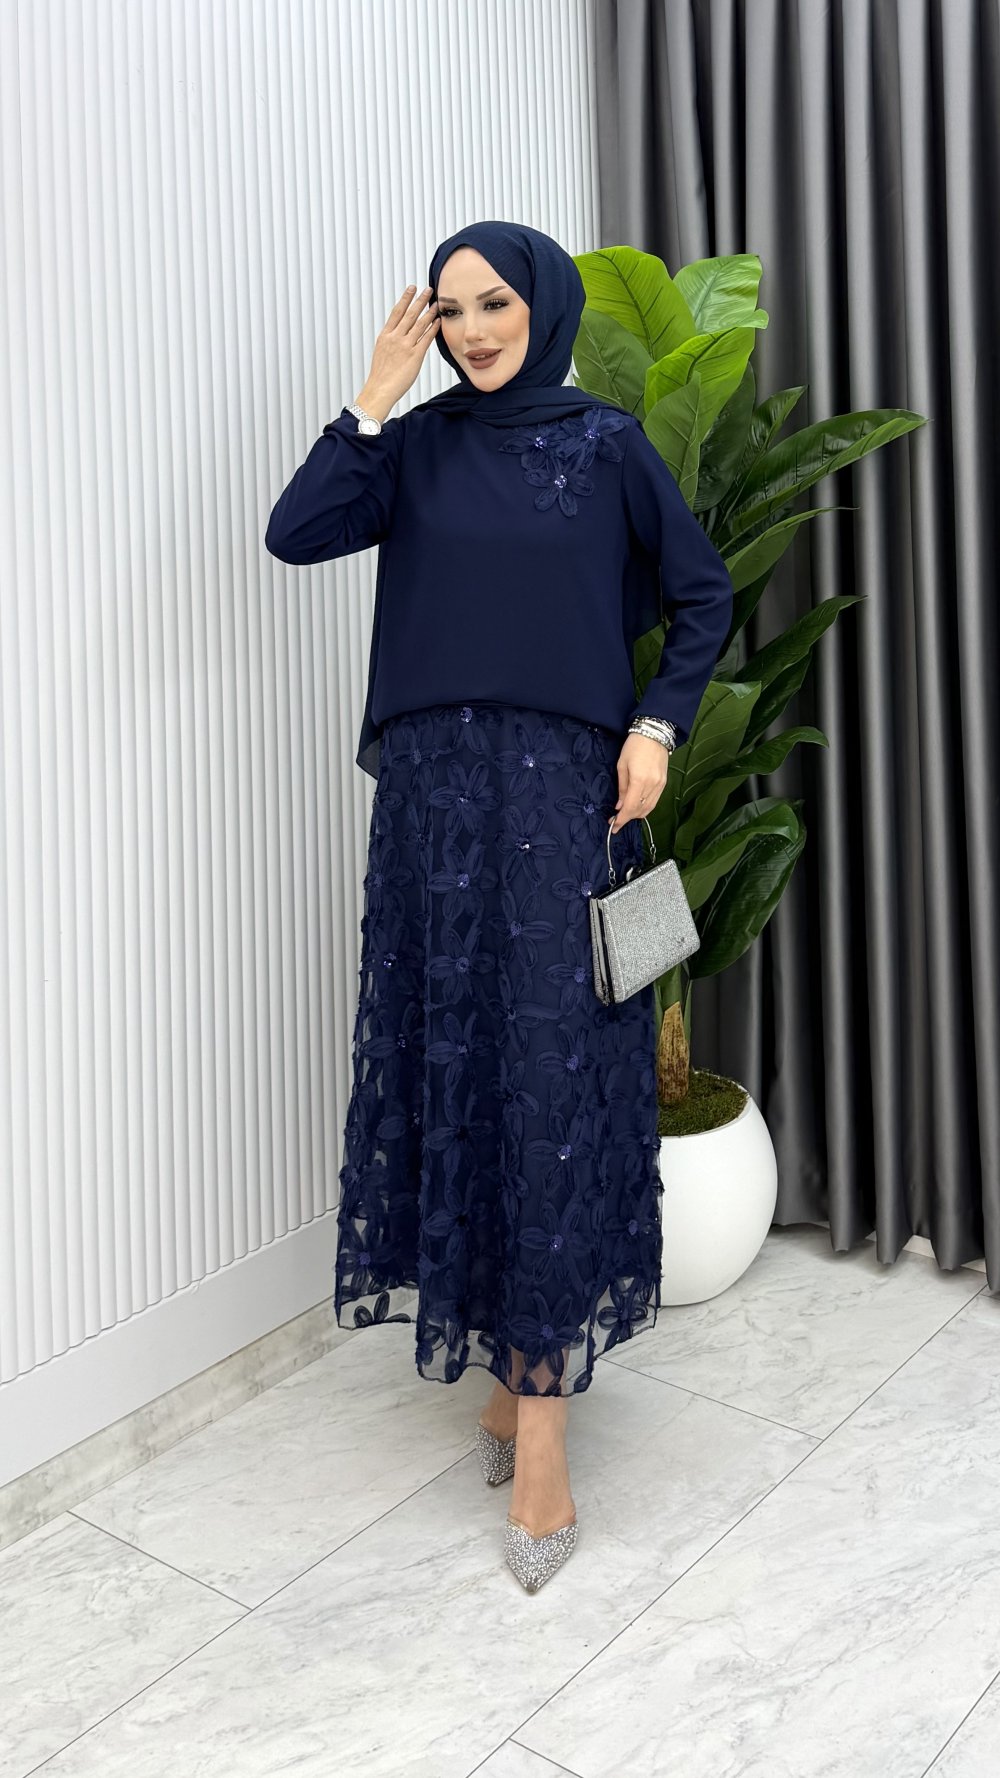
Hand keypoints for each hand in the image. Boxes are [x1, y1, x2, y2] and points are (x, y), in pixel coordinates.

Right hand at [364, 284, 440, 407]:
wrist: (380, 389)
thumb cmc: (381, 374)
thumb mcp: (381, 351)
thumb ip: (390, 340)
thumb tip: (397, 333)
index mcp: (385, 335)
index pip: (397, 312)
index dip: (405, 298)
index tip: (411, 288)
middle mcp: (395, 338)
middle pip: (410, 314)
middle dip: (420, 300)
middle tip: (428, 289)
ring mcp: (405, 346)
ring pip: (419, 324)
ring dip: (429, 312)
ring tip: (436, 303)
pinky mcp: (415, 356)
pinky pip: (426, 338)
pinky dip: (433, 328)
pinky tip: (438, 321)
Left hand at [609, 732, 668, 832]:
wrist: (654, 734)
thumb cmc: (634, 746)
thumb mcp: (622, 766)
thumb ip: (622, 788)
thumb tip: (619, 806)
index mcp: (639, 780)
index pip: (630, 808)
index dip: (621, 819)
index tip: (613, 826)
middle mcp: (652, 785)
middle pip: (640, 811)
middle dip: (628, 818)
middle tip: (616, 820)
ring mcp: (660, 785)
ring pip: (649, 809)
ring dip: (636, 815)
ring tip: (625, 815)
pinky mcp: (664, 783)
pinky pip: (654, 801)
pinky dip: (645, 808)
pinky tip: (637, 807)